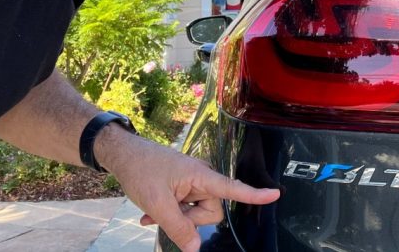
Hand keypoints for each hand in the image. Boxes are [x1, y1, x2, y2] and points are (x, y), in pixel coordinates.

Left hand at [100, 133, 279, 251]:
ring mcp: (192, 182)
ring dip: (177, 217)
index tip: (275, 194)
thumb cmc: (141, 172)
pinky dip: (171, 213)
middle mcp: (201, 178)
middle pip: (212, 210)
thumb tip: (196, 247)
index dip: (254, 194)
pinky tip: (149, 216)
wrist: (123, 156)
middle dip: (191, 219)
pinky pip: (187, 207)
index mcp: (200, 175)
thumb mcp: (157, 204)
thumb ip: (178, 227)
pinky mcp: (183, 186)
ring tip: (152, 214)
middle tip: (166, 214)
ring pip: (197, 211)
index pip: (232, 187)